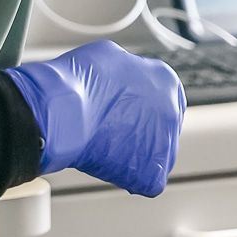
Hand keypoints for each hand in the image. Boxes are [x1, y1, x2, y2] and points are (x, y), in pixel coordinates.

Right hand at [6, 41, 185, 195]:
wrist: (64, 111)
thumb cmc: (80, 82)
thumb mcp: (111, 57)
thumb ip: (128, 71)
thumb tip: (123, 80)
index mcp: (167, 82)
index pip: (164, 101)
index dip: (142, 110)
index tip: (127, 115)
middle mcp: (172, 113)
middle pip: (161, 130)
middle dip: (140, 132)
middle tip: (113, 133)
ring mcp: (164, 145)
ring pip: (154, 156)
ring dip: (134, 154)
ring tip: (105, 146)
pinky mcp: (151, 173)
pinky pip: (145, 180)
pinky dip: (128, 176)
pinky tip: (108, 163)